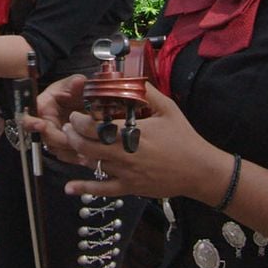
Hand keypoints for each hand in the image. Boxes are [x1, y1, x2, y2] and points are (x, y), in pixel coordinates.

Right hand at [22, 75, 88, 164]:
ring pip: (56, 150)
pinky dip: (76, 158)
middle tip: (77, 140)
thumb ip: (76, 83)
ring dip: (70, 152)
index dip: (31, 122)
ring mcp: (52, 136)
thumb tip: (79, 81)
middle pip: (45, 138)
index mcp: (42, 107)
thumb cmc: (71, 90)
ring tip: (85, 153)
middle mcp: (44, 124)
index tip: (40, 124)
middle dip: (61, 140)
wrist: (81, 101)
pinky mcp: (62, 146)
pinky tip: (88, 157)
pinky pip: (65, 156)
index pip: (28, 117)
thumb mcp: (74, 83)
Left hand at [57, 82, 222, 200]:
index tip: (76, 115)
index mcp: (132, 132)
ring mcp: (126, 173)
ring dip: (78, 154)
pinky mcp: (129, 187)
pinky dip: (85, 188)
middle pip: (87, 145)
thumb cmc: (183, 138)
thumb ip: (148, 93)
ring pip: (92, 164)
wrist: (198, 170)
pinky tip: (70, 188)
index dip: (79, 121)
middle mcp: (125, 153)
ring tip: (73, 144)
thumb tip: (134, 78)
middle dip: (73, 135)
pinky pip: (103, 189)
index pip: (96, 127)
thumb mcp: (168, 109)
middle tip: (69, 127)